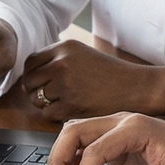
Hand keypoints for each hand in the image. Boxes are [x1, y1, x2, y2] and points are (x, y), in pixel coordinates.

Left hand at [18, 40, 164, 121]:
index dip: (33, 75)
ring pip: (36, 100)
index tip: (41, 83)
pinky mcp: (71, 105)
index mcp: (65, 47)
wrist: (135, 88)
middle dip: (36, 92)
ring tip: (65, 103)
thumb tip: (30, 73)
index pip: (30, 62)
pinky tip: (72, 111)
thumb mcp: (82, 54)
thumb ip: (57, 59)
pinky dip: (56, 116)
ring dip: (46, 105)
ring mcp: (66, 84)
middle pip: (29, 82)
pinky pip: (48, 114)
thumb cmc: (109, 74)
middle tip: (51, 97)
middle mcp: (62, 63)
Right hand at [46, 114, 164, 164]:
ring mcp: (117, 128)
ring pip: (75, 133)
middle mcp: (122, 122)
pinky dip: (72, 158)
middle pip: (74, 131)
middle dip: (58, 160)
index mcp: (136, 128)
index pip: (95, 149)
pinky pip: (85, 143)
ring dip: (61, 157)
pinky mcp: (116, 139)